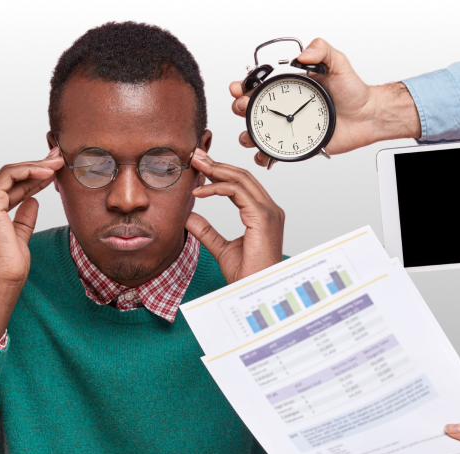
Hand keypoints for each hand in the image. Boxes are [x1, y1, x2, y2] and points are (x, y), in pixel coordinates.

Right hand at [0, 147, 64, 338]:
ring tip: (57, 163)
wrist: (1, 281)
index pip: (10, 187)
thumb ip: (24, 217)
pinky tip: (47, 172)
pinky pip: (8, 176)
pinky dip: (28, 171)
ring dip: (35, 165)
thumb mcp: (20, 236)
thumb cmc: (9, 267)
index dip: (33, 177)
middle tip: (58, 158)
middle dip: (36, 165)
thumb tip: (34, 200)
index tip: (54, 171)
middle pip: (10, 176)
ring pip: (9, 172)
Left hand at [185, 149, 284, 282]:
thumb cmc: (247, 275)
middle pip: (242, 176)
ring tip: (195, 165)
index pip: (242, 185)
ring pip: (241, 179)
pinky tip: (200, 191)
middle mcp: (270, 209)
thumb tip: (189, 217)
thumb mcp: (221, 248)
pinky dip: (217, 188)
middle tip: (195, 156)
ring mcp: (269, 212)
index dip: (220, 173)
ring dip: (215, 169)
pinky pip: (237, 192)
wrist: (257, 291)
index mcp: (264, 214)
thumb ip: (207, 230)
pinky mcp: (263, 217)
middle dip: (217, 164)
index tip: (200, 167)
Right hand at [230, 38, 420, 166]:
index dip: (243, 87)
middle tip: (244, 108)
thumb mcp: (338, 63)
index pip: (257, 86)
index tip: (240, 88)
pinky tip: (264, 154)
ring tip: (249, 135)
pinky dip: (262, 156)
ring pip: (256, 133)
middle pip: (250, 109)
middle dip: (240, 109)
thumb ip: (322, 50)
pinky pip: (272, 153)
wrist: (367, 116)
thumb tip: (304, 53)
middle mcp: (285, 106)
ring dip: (246, 135)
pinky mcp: (295, 145)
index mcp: (288, 87)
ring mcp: (288, 127)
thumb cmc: (353, 91)